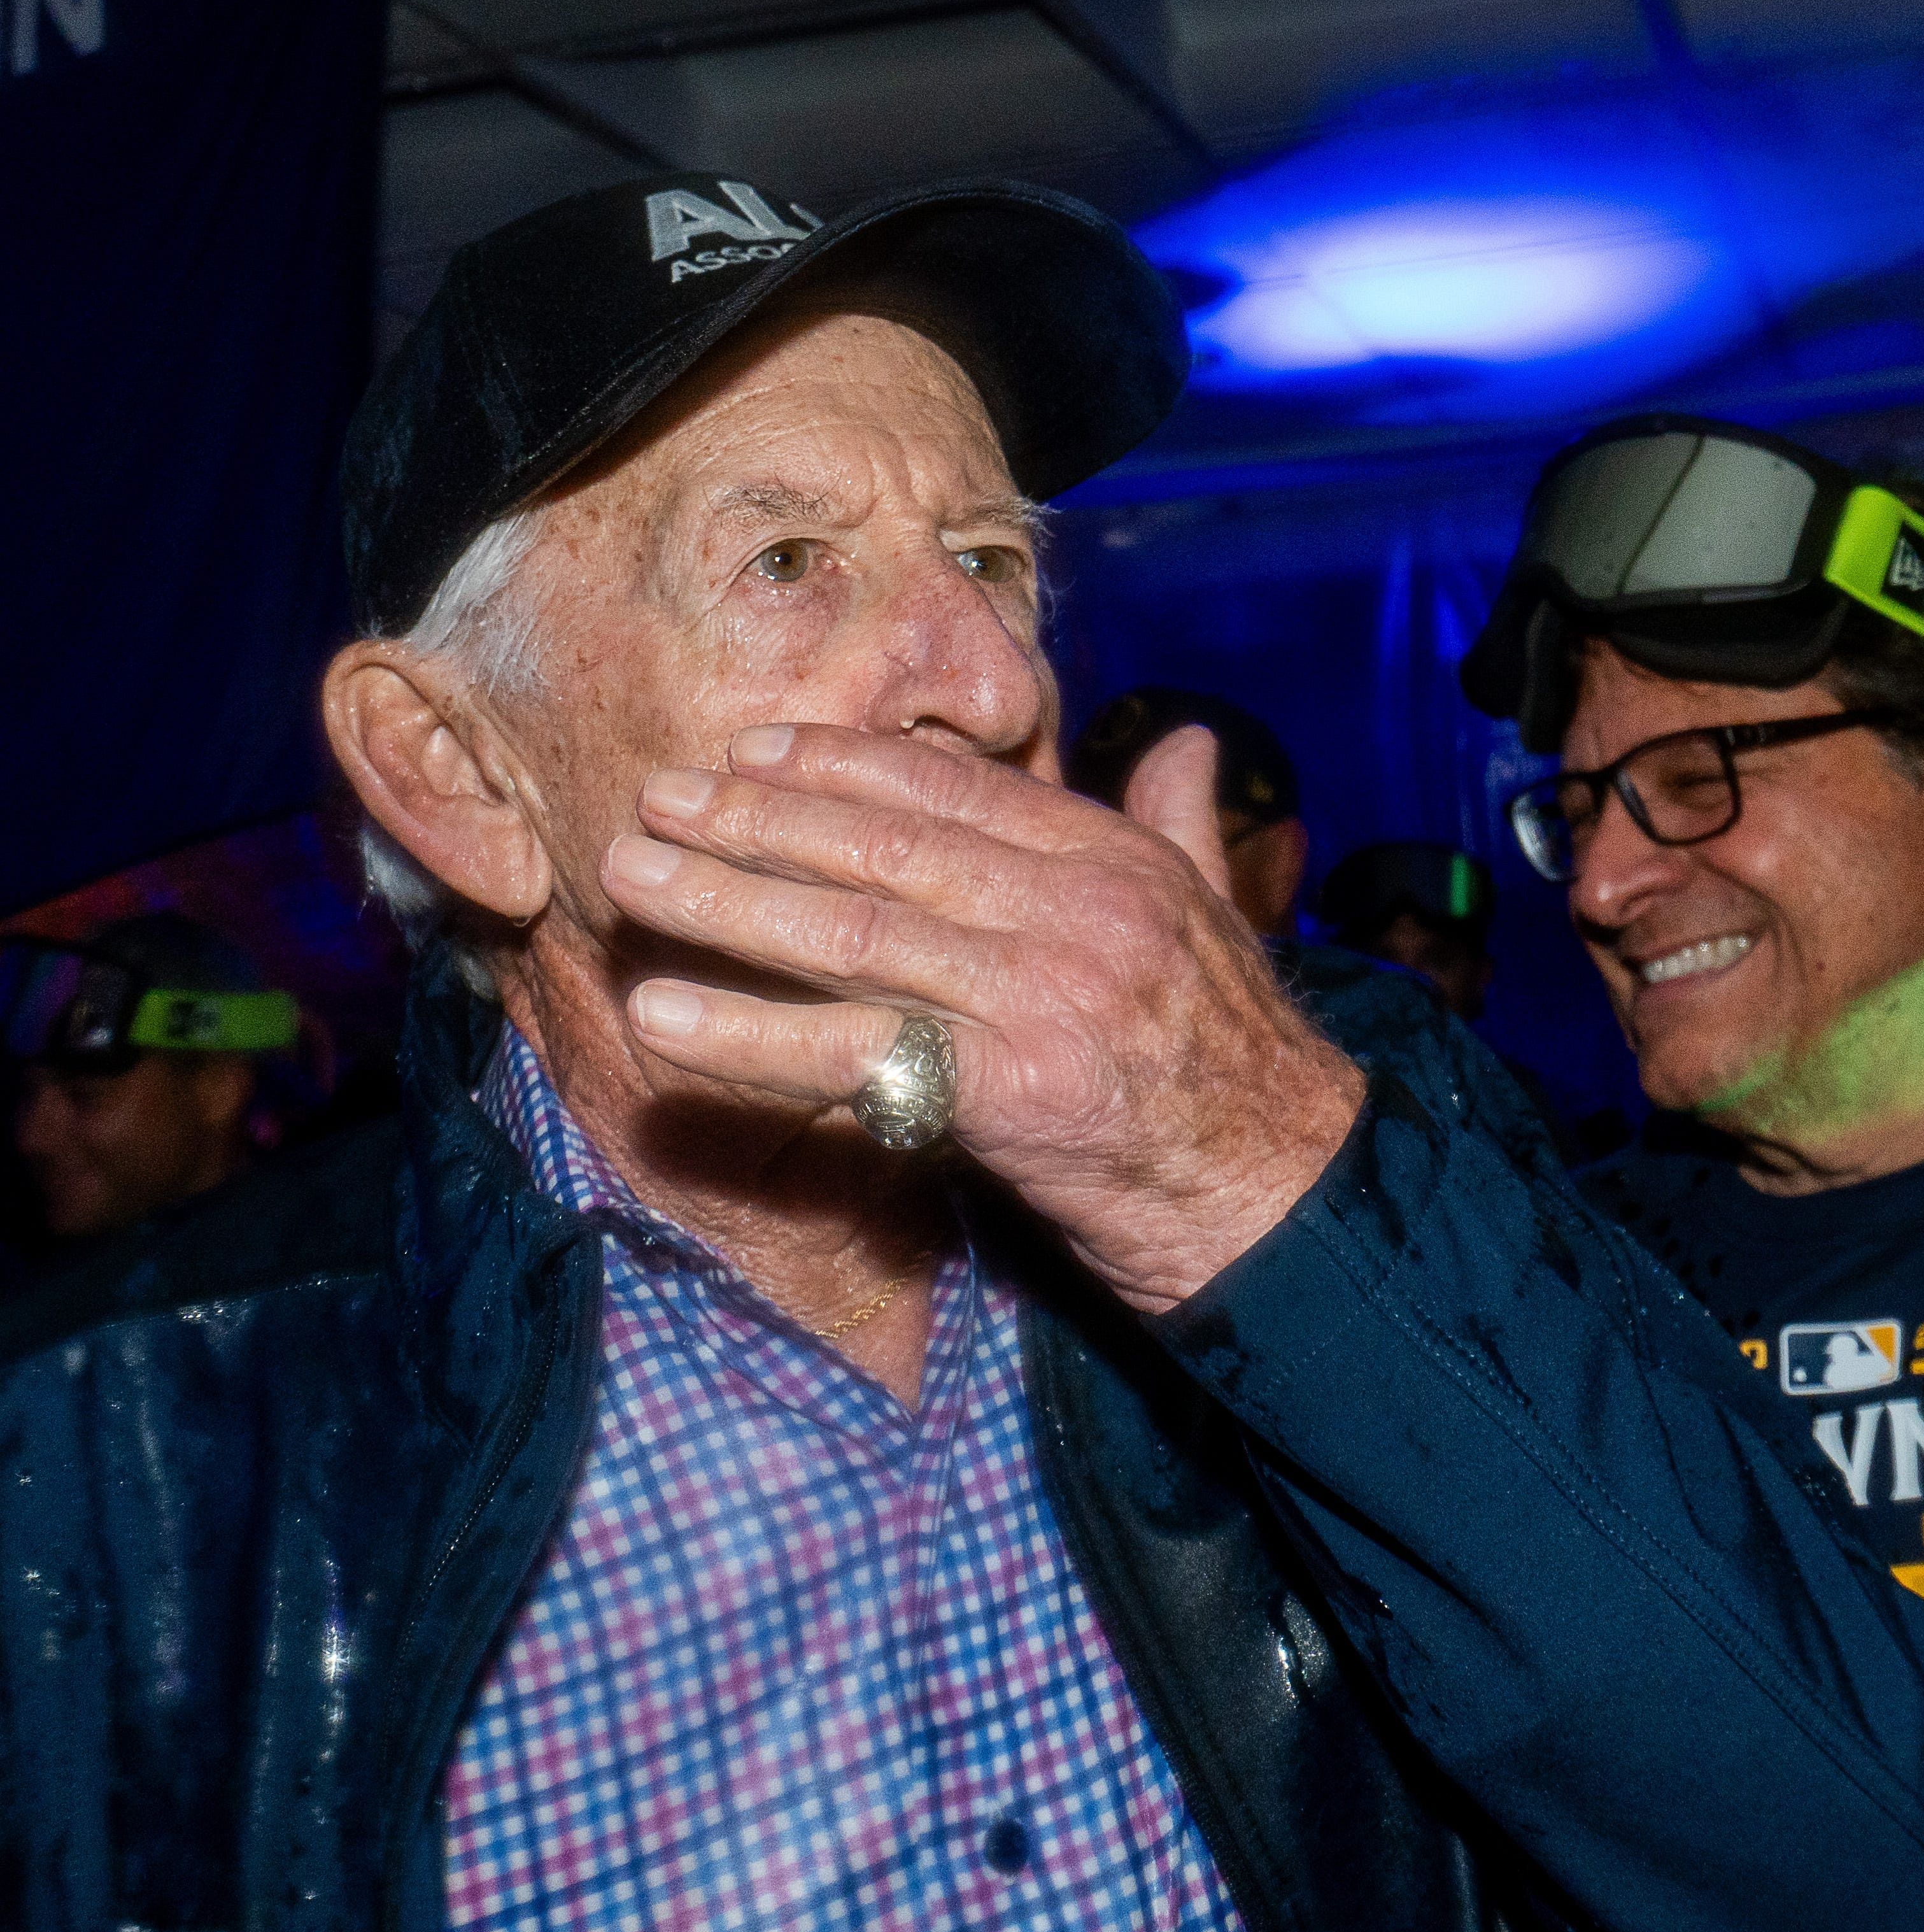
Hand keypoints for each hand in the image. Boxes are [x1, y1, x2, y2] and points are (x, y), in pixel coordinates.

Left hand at [600, 721, 1364, 1312]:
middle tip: (654, 796)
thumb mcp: (1214, 921)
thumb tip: (1181, 740)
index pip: (951, 790)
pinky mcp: (1010, 1090)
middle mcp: (1075, 911)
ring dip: (727, 902)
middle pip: (883, 847)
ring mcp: (1042, 996)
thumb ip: (1180, 825)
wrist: (1284, 1191)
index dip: (840, 762)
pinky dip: (748, 1034)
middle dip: (755, 817)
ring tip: (631, 878)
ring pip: (853, 935)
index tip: (749, 749)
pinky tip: (664, 1015)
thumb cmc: (1237, 1062)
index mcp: (1114, 859)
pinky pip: (852, 1054)